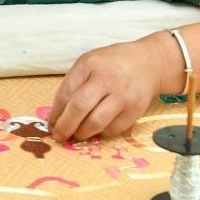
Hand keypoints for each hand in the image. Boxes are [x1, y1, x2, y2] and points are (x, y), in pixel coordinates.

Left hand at [47, 40, 162, 141]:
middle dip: (65, 127)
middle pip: (79, 108)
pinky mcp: (135, 110)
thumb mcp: (90, 63)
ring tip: (77, 134)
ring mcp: (122, 95)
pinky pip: (112, 129)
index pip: (66, 93)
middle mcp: (106, 79)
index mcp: (89, 64)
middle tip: (59, 136)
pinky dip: (101, 132)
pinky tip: (98, 127)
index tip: (52, 124)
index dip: (56, 113)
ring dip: (82, 133)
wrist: (148, 63)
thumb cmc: (112, 64)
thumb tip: (58, 114)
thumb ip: (74, 84)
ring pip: (95, 123)